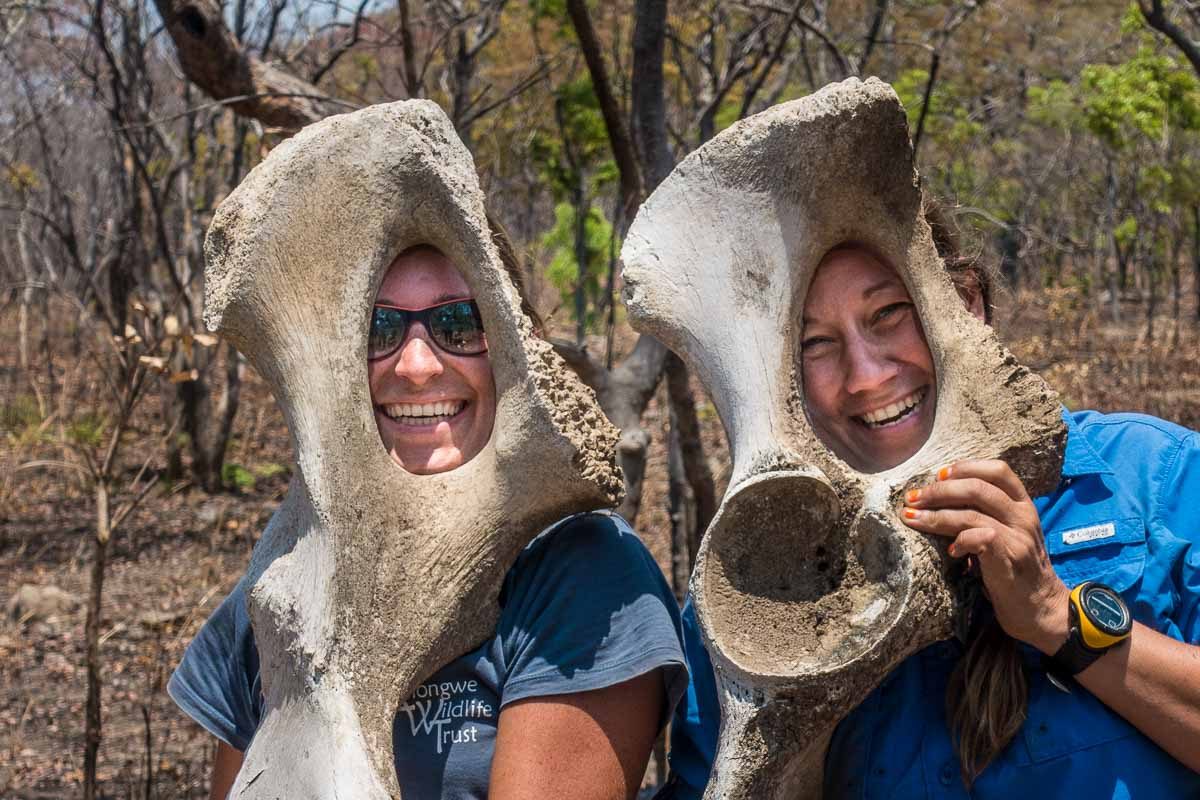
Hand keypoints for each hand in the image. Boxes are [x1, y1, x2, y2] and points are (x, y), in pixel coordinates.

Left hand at [900, 459, 1070, 654]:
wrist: (1042, 609)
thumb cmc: (1014, 569)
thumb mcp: (1007, 533)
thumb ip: (985, 513)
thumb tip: (939, 498)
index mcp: (1023, 504)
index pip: (998, 470)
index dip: (966, 467)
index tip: (939, 475)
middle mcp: (1024, 516)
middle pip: (978, 487)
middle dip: (939, 490)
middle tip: (913, 498)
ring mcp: (1019, 536)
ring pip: (971, 512)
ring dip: (935, 515)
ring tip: (912, 518)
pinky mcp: (1010, 558)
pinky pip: (978, 537)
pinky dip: (958, 540)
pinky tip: (951, 551)